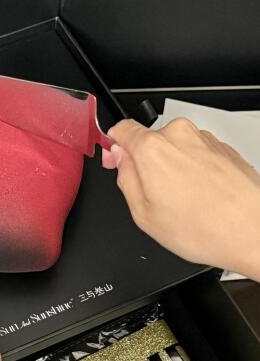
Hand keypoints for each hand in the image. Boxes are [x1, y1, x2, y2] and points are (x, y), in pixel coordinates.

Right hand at [103, 118, 259, 280]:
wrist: (253, 231)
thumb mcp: (143, 214)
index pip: (122, 129)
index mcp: (152, 148)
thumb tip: (121, 163)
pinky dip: (195, 172)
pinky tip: (201, 198)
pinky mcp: (224, 149)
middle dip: (146, 164)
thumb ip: (125, 180)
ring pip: (176, 149)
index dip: (114, 146)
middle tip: (153, 196)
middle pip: (150, 142)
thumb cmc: (205, 227)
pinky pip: (198, 155)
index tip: (115, 159)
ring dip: (173, 169)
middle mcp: (179, 136)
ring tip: (182, 202)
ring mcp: (205, 140)